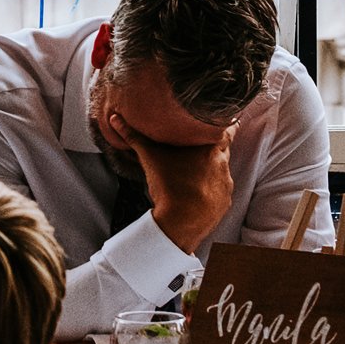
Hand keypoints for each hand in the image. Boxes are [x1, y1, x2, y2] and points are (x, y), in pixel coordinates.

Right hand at [137, 129, 235, 255]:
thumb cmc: (169, 187)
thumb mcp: (150, 158)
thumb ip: (134, 137)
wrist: (180, 224)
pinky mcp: (224, 203)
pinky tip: (195, 191)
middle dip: (211, 148)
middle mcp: (224, 164)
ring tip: (192, 172)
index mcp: (211, 148)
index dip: (223, 125)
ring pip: (221, 171)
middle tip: (196, 147)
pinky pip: (219, 190)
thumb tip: (115, 119)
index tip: (215, 124)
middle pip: (223, 150)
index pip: (228, 128)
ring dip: (210, 170)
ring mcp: (226, 185)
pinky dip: (210, 189)